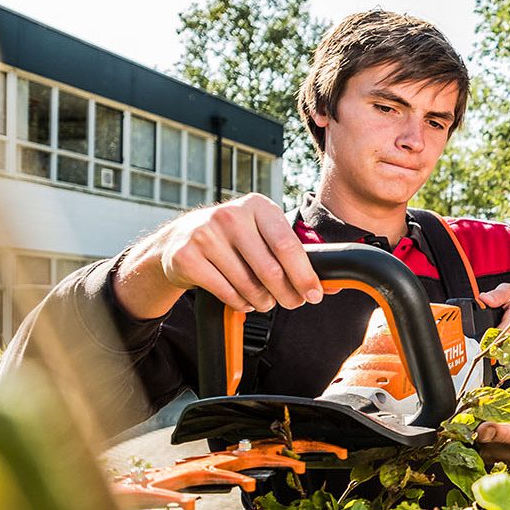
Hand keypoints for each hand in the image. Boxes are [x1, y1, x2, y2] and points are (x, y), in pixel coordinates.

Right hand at [117, 193, 323, 319]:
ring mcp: (205, 235)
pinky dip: (241, 303)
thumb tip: (331, 283)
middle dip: (287, 295)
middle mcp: (230, 216)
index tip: (314, 294)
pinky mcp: (186, 257)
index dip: (305, 275)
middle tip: (293, 303)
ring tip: (265, 301)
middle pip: (270, 270)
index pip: (288, 246)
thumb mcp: (261, 232)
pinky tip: (243, 299)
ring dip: (264, 302)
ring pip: (249, 286)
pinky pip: (227, 293)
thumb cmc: (232, 238)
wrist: (178, 240)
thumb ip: (293, 252)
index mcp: (257, 206)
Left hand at [479, 281, 509, 349]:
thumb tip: (484, 299)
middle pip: (502, 346)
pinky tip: (509, 345)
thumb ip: (498, 295)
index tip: (484, 337)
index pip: (497, 335)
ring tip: (500, 340)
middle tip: (491, 337)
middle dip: (493, 344)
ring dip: (501, 350)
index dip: (487, 337)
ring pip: (509, 353)